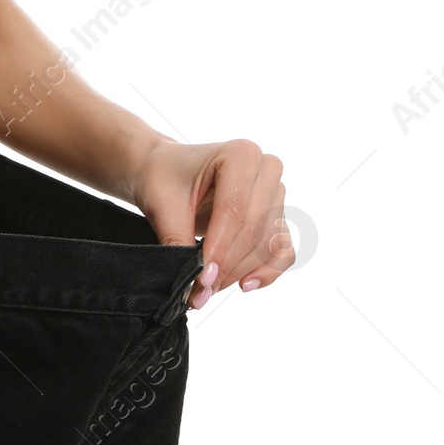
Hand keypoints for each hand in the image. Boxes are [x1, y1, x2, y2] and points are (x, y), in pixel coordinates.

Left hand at [128, 137, 295, 307]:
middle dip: (227, 264)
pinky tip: (245, 285)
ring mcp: (275, 194)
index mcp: (240, 154)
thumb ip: (179, 242)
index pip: (236, 210)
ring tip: (209, 288)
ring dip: (240, 271)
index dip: (220, 248)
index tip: (202, 277)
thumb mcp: (162, 205)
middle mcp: (266, 169)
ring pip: (268, 244)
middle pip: (254, 230)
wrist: (164, 172)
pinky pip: (282, 251)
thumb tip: (196, 285)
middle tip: (200, 290)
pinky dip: (266, 271)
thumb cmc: (162, 179)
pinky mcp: (276, 217)